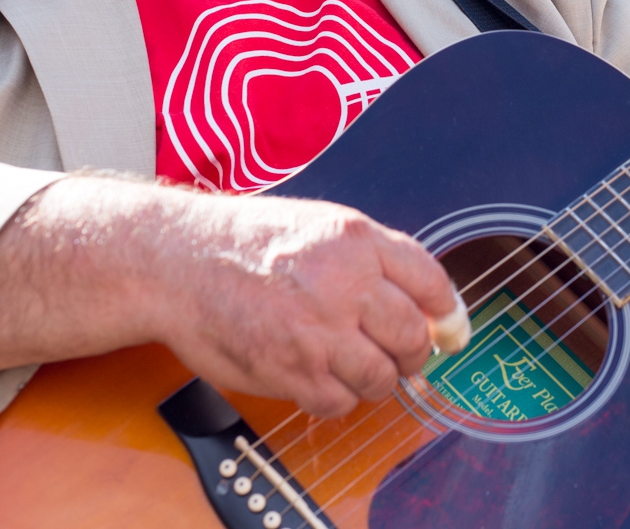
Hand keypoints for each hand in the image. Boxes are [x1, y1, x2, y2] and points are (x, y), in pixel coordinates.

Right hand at [0, 179, 458, 419]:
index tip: (449, 328)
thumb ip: (379, 260)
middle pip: (413, 338)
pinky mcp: (290, 371)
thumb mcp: (324, 226)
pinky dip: (337, 397)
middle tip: (396, 351)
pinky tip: (319, 374)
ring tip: (352, 362)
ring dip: (375, 378)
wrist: (180, 261)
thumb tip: (432, 307)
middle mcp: (344, 283)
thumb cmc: (251, 242)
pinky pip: (339, 402)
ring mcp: (317, 332)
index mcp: (357, 240)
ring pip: (382, 378)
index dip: (448, 313)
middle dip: (411, 352)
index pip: (431, 283)